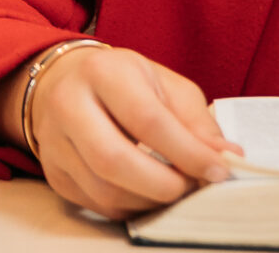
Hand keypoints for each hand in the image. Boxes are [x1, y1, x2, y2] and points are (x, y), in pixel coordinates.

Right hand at [22, 46, 238, 218]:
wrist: (64, 82)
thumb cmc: (125, 83)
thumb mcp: (166, 86)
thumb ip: (197, 121)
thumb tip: (227, 157)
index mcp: (101, 72)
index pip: (147, 120)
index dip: (188, 153)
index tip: (219, 171)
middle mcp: (67, 102)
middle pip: (113, 159)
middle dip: (164, 185)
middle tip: (192, 187)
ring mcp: (52, 139)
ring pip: (103, 189)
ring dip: (150, 200)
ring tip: (172, 189)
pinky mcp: (51, 169)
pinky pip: (95, 203)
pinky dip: (130, 207)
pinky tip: (145, 192)